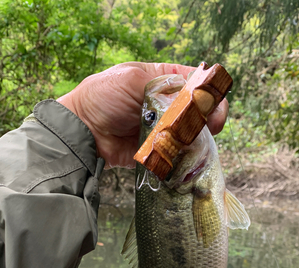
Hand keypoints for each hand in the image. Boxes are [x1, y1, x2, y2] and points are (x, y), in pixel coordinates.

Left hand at [57, 62, 228, 168]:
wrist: (84, 132)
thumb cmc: (102, 97)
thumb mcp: (132, 79)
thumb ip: (164, 86)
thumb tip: (192, 102)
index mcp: (164, 79)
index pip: (198, 83)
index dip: (210, 94)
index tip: (214, 108)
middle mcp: (168, 104)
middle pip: (200, 111)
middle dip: (208, 119)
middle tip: (211, 129)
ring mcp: (165, 129)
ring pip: (193, 134)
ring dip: (197, 140)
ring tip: (193, 144)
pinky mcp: (160, 151)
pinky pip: (179, 154)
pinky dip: (184, 157)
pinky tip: (184, 157)